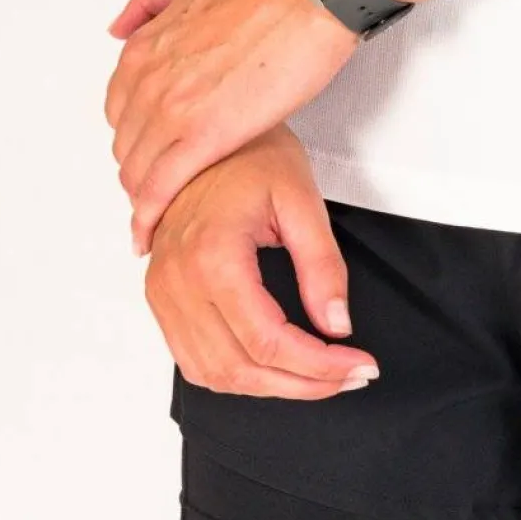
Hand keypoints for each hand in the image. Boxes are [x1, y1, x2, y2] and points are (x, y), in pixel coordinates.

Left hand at [104, 0, 358, 253]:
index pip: (119, 106)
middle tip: (161, 178)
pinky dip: (151, 213)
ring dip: (144, 193)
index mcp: (147, 45)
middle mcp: (150, 78)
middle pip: (126, 141)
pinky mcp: (206, 136)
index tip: (149, 142)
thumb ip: (147, 2)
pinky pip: (161, 187)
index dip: (135, 129)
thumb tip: (118, 27)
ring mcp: (174, 109)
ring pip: (138, 169)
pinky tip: (153, 229)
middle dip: (140, 163)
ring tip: (162, 208)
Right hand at [144, 122, 379, 398]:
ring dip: (269, 386)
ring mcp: (161, 290)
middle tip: (348, 378)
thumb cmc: (253, 156)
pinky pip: (192, 358)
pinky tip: (273, 364)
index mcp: (211, 256)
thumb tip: (337, 326)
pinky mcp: (159, 294)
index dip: (319, 365)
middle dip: (302, 384)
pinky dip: (234, 374)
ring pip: (214, 374)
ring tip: (317, 377)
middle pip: (241, 368)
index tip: (360, 367)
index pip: (268, 341)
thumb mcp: (302, 199)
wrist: (205, 133)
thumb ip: (322, 265)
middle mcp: (176, 281)